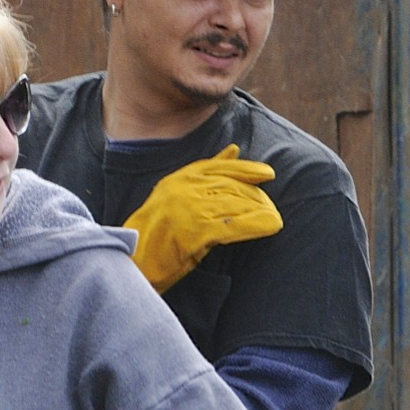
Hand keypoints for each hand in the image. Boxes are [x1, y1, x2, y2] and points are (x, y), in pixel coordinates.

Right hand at [124, 145, 280, 290]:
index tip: (268, 174)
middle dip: (256, 196)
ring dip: (260, 211)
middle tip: (272, 206)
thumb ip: (205, 174)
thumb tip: (233, 149)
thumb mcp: (176, 194)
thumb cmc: (155, 230)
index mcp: (179, 178)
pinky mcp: (197, 230)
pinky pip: (234, 225)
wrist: (133, 260)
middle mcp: (184, 189)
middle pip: (231, 186)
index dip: (246, 169)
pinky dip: (256, 225)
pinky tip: (270, 227)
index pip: (219, 167)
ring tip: (275, 218)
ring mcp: (190, 208)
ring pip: (236, 204)